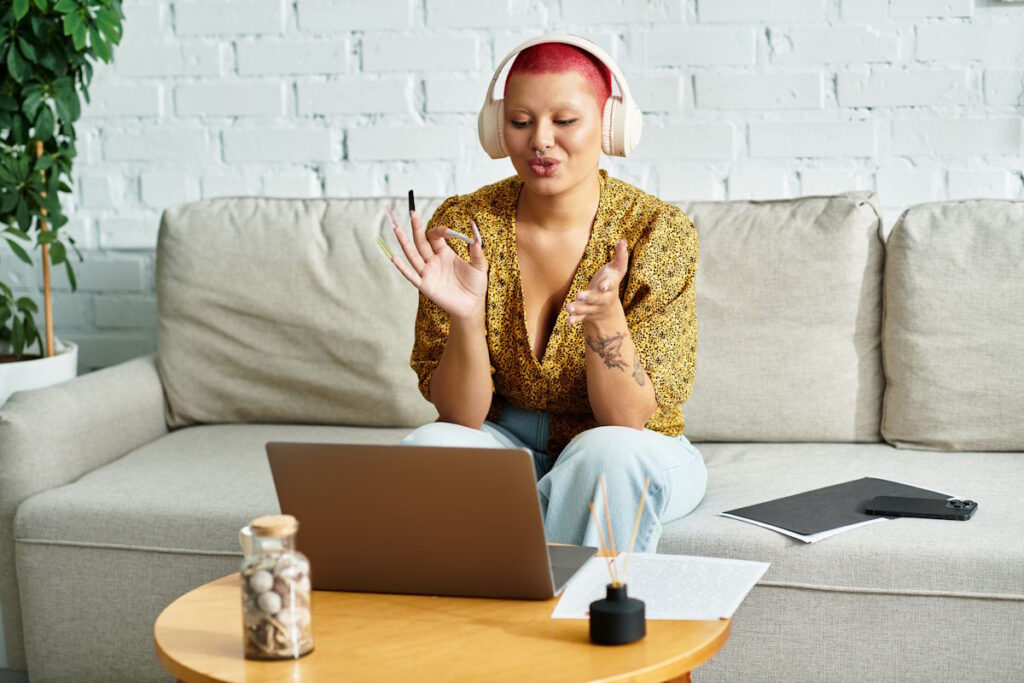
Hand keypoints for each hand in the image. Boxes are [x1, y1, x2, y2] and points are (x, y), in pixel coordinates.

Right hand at [385, 206, 487, 321]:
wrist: (472, 306)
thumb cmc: (475, 286)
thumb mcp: (480, 266)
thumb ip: (477, 251)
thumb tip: (476, 235)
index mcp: (445, 253)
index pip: (435, 236)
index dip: (440, 231)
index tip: (449, 231)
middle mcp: (433, 261)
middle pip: (421, 241)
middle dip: (416, 227)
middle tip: (413, 212)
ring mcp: (428, 273)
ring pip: (413, 255)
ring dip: (404, 242)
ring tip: (397, 229)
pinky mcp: (426, 285)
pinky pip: (412, 276)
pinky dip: (402, 268)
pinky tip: (394, 258)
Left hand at [564, 239, 628, 325]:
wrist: (609, 306)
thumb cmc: (611, 280)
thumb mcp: (617, 269)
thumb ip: (620, 256)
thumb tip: (623, 240)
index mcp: (611, 286)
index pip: (611, 285)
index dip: (607, 285)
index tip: (603, 286)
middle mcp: (604, 298)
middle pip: (598, 299)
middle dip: (590, 298)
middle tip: (580, 295)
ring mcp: (595, 307)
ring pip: (587, 309)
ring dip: (578, 308)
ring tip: (568, 307)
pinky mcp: (586, 313)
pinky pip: (581, 317)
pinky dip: (575, 319)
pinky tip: (568, 321)